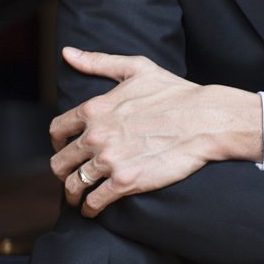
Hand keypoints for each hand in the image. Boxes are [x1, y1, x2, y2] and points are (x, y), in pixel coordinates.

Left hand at [50, 48, 263, 216]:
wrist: (205, 120)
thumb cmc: (176, 93)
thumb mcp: (136, 68)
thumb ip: (99, 61)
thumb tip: (68, 53)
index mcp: (94, 109)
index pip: (58, 130)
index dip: (57, 142)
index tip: (63, 149)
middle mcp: (96, 136)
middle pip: (60, 162)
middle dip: (61, 172)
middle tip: (69, 177)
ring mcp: (110, 161)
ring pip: (74, 184)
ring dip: (72, 194)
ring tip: (78, 199)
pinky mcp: (126, 182)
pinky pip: (95, 201)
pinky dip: (90, 208)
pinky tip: (92, 209)